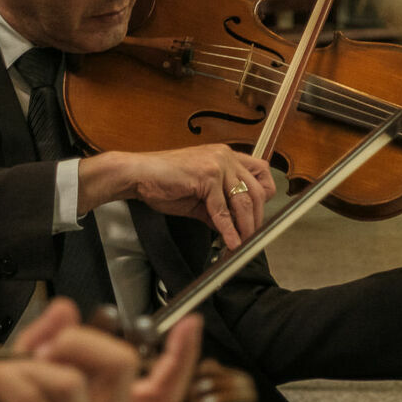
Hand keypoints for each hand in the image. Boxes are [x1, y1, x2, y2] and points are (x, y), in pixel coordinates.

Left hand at [0, 300, 198, 401]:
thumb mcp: (14, 391)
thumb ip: (40, 349)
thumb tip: (65, 309)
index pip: (161, 395)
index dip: (181, 358)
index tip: (191, 323)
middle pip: (121, 367)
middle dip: (77, 339)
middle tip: (36, 346)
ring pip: (66, 380)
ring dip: (19, 365)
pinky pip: (28, 401)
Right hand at [79, 146, 275, 249]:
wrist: (137, 175)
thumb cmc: (163, 182)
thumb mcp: (198, 197)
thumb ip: (218, 209)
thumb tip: (234, 229)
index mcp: (226, 156)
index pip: (261, 172)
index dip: (265, 196)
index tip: (259, 216)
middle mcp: (225, 156)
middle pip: (256, 190)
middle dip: (256, 219)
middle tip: (252, 238)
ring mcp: (217, 164)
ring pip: (242, 201)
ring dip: (245, 227)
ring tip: (242, 245)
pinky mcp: (206, 176)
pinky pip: (222, 210)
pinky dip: (228, 230)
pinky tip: (229, 242)